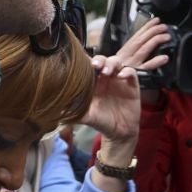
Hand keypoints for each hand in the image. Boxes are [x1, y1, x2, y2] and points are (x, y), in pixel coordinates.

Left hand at [85, 18, 170, 141]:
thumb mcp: (87, 117)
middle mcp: (105, 78)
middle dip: (99, 60)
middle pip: (102, 60)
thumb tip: (59, 110)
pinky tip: (122, 77)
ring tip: (108, 72)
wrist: (120, 132)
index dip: (85, 61)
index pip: (88, 66)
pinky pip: (131, 72)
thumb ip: (76, 111)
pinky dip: (127, 72)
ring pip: (116, 62)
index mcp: (92, 83)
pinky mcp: (132, 85)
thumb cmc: (102, 122)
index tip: (80, 60)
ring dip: (112, 63)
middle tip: (95, 66)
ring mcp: (119, 80)